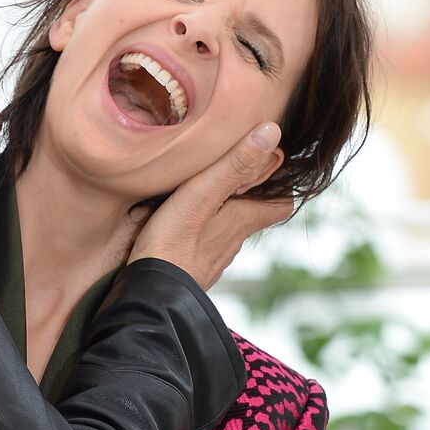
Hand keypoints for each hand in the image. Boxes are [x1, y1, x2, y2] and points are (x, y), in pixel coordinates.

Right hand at [131, 122, 293, 287]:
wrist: (148, 297)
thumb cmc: (172, 244)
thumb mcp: (201, 195)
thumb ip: (234, 165)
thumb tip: (271, 132)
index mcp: (241, 220)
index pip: (280, 205)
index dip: (281, 188)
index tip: (268, 169)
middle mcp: (232, 242)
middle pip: (250, 217)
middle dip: (245, 196)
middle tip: (228, 173)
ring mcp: (211, 259)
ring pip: (224, 232)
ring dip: (218, 215)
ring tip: (199, 195)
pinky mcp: (190, 270)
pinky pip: (200, 247)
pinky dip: (196, 234)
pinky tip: (177, 227)